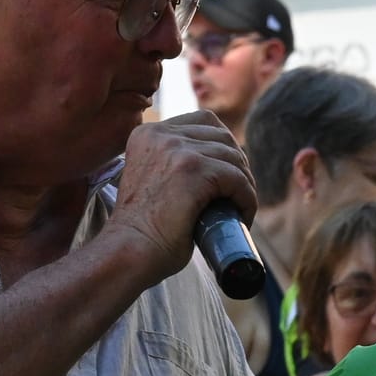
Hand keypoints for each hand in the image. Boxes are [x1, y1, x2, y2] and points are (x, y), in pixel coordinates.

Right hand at [103, 112, 257, 279]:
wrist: (128, 252)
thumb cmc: (142, 229)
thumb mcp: (152, 180)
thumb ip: (170, 164)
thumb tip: (212, 166)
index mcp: (148, 133)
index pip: (203, 122)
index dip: (223, 145)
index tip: (227, 172)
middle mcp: (161, 135)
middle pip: (222, 136)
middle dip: (237, 164)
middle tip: (238, 193)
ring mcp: (177, 150)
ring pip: (233, 158)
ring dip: (244, 184)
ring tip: (241, 207)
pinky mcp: (193, 170)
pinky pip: (237, 179)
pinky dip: (247, 198)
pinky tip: (242, 215)